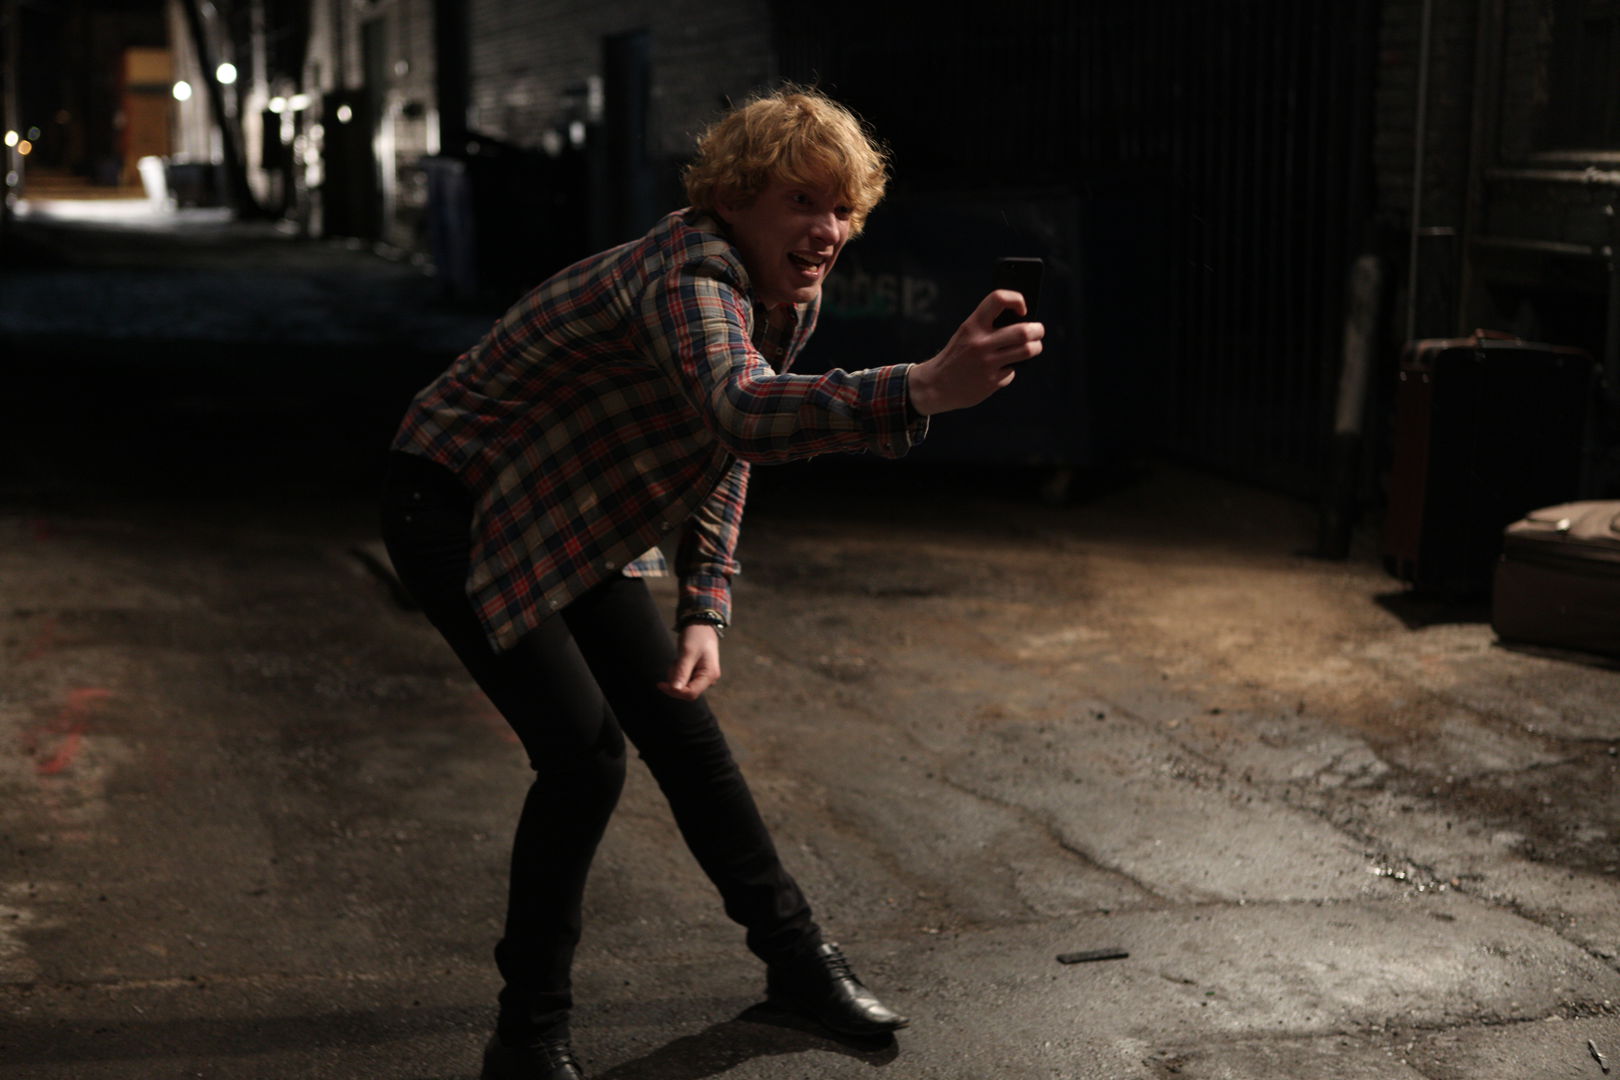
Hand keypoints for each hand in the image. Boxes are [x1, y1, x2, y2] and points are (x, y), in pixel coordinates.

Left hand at [658, 623, 721, 699]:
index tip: (660, 684)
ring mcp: (703, 677)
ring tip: (678, 658)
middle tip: (673, 663)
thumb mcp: (687, 653)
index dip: (675, 691)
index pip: (691, 693)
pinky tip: (680, 660)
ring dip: (676, 675)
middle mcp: (708, 679)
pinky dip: (678, 672)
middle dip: (675, 681)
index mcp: (709, 675)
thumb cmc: (696, 636)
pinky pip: (684, 679)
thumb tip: (675, 690)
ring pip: (683, 686)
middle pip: (686, 691)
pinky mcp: (697, 674)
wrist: (701, 624)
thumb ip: (682, 672)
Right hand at [906, 290, 1044, 415]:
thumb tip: (1022, 321)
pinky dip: (1010, 370)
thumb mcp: (966, 334)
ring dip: (1035, 348)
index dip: (1016, 299)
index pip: (998, 299)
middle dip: (1038, 330)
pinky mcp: (992, 382)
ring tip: (1033, 347)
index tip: (1022, 308)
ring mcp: (987, 364)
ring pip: (1027, 351)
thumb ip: (988, 326)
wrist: (935, 385)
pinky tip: (1000, 370)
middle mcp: (980, 343)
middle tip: (1038, 331)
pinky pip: (1012, 372)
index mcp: (972, 325)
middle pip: (1023, 331)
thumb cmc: (956, 355)